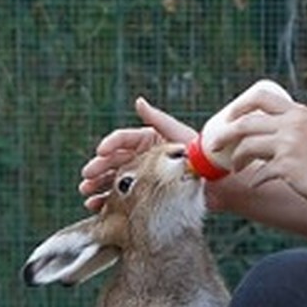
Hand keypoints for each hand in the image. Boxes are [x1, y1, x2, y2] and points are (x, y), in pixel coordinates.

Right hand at [78, 97, 195, 210]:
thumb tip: (139, 101)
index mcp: (148, 141)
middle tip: (87, 176)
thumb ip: (158, 120)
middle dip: (98, 168)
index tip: (100, 151)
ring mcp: (143, 178)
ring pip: (114, 180)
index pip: (122, 140)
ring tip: (87, 192)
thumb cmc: (202, 157)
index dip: (110, 145)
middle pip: (113, 161)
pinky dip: (108, 202)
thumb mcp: (179, 135)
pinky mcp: (145, 197)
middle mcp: (142, 158)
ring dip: (98, 185)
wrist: (220, 186)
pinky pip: (123, 198)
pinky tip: (96, 205)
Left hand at [224, 92, 306, 209]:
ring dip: (236, 158)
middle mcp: (292, 124)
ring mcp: (289, 145)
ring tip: (234, 166)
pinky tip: (255, 184)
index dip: (239, 106)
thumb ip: (294, 131)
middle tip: (215, 144)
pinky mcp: (287, 166)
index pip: (260, 97)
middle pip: (246, 121)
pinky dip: (254, 179)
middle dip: (225, 133)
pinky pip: (259, 172)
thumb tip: (267, 137)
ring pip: (247, 145)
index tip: (229, 117)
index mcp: (299, 113)